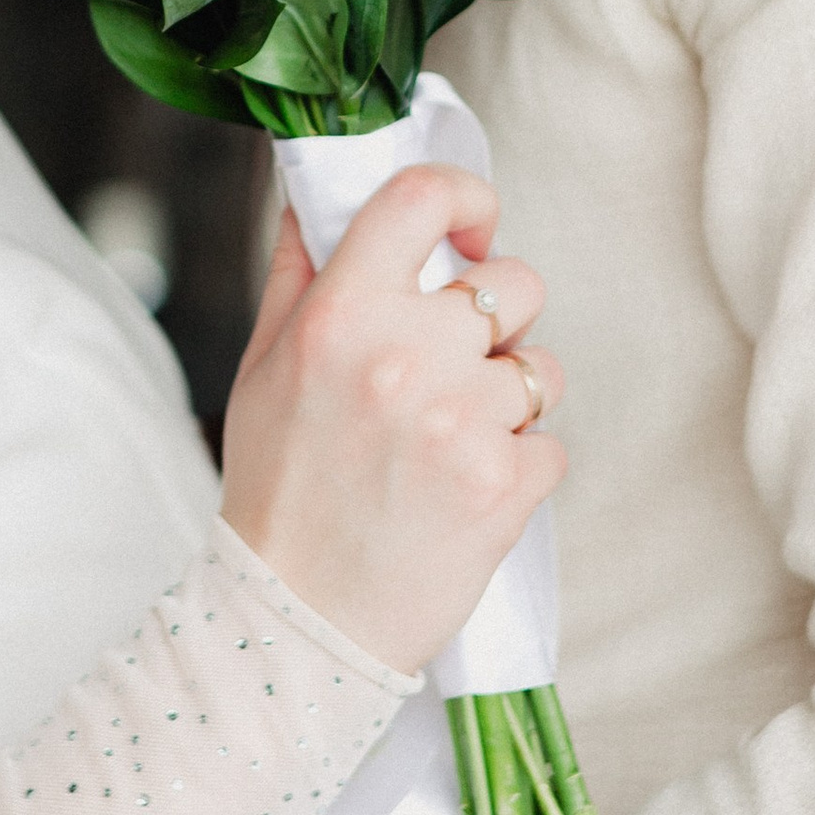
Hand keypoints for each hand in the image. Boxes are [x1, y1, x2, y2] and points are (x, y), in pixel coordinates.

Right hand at [218, 161, 563, 671]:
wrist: (295, 621)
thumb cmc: (278, 488)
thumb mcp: (263, 364)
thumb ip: (298, 270)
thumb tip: (317, 194)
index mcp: (341, 312)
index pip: (423, 197)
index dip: (466, 197)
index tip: (470, 231)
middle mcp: (405, 355)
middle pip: (514, 280)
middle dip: (500, 316)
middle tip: (455, 363)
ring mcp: (461, 422)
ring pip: (541, 367)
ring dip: (512, 396)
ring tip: (454, 439)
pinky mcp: (504, 487)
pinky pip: (551, 443)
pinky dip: (520, 466)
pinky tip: (465, 491)